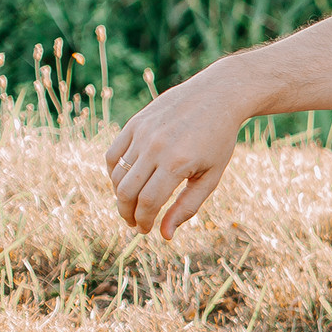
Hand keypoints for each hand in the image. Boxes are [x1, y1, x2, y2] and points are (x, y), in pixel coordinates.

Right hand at [104, 67, 252, 237]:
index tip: (146, 230)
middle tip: (134, 223)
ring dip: (120, 195)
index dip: (143, 221)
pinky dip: (113, 172)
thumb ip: (187, 207)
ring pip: (116, 174)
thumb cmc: (219, 140)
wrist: (217, 96)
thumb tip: (164, 235)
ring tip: (132, 204)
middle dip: (127, 213)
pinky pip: (113, 153)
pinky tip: (125, 182)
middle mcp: (155, 147)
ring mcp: (142, 133)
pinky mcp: (134, 123)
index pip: (148, 202)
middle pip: (126, 191)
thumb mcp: (210, 176)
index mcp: (177, 163)